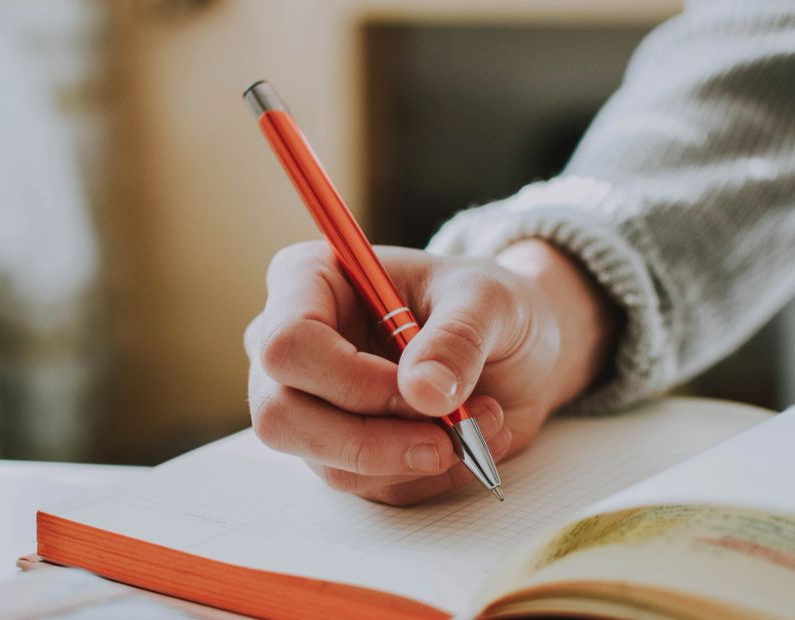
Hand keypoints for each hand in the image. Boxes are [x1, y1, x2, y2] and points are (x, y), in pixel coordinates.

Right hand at [244, 239, 616, 504]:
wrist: (513, 347)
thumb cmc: (486, 305)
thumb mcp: (489, 301)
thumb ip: (457, 339)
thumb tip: (424, 392)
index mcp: (308, 281)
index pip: (287, 343)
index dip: (349, 379)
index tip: (420, 390)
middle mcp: (292, 347)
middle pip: (281, 415)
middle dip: (371, 440)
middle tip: (448, 437)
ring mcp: (308, 405)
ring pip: (327, 462)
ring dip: (414, 457)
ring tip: (481, 421)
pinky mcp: (339, 452)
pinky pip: (369, 486)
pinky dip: (428, 474)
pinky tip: (469, 439)